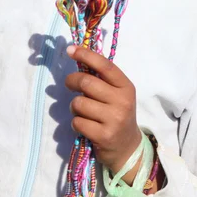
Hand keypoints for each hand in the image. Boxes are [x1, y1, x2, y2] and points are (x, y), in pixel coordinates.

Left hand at [65, 45, 141, 179]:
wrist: (127, 147)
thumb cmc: (117, 114)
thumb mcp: (116, 94)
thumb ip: (101, 79)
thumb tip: (77, 55)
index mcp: (126, 86)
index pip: (105, 66)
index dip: (86, 55)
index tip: (70, 49)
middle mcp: (122, 101)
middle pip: (87, 83)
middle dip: (72, 81)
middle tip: (69, 84)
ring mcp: (114, 119)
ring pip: (79, 103)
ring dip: (74, 107)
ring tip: (83, 112)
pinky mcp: (104, 135)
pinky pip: (77, 122)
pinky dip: (76, 123)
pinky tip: (85, 126)